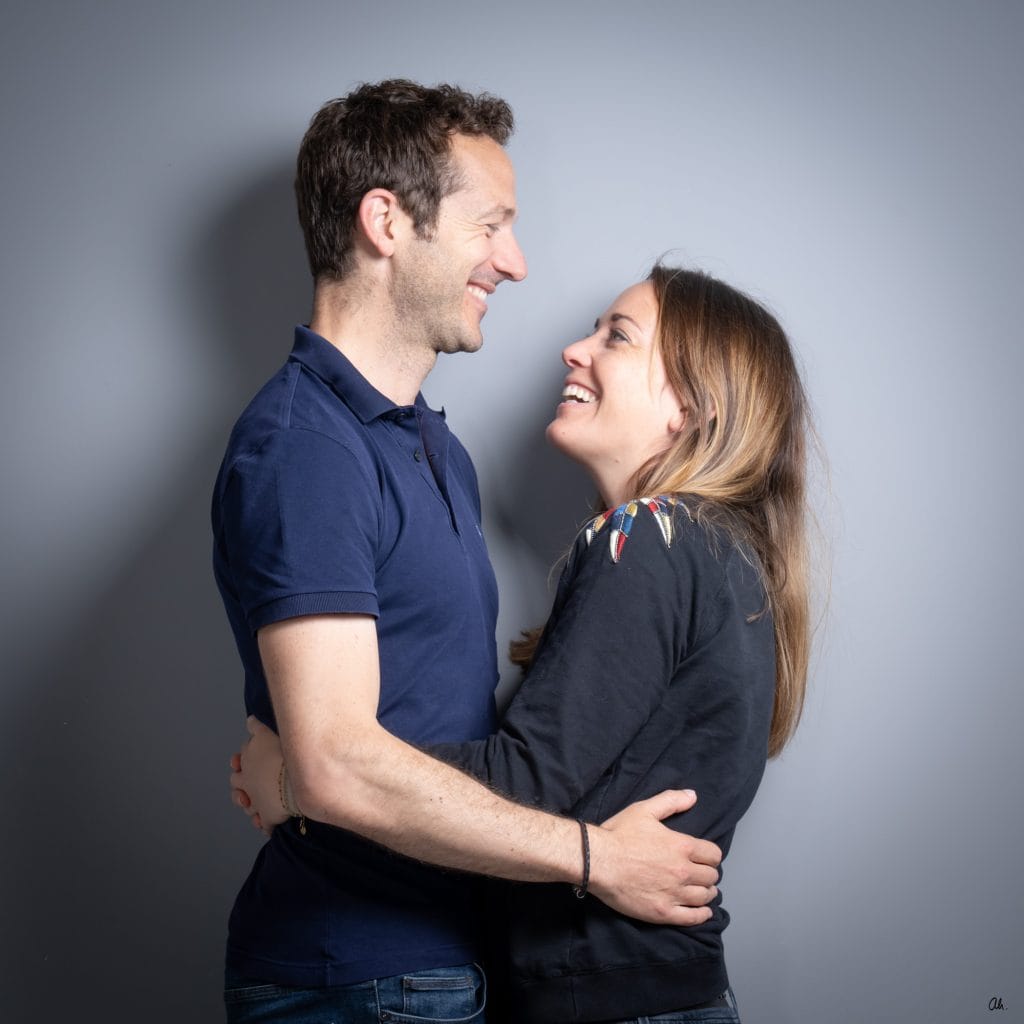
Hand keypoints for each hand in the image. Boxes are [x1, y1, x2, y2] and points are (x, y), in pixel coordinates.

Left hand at [229, 716, 290, 834]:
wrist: (294, 778)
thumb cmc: (281, 754)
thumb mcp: (266, 733)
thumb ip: (256, 727)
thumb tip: (249, 720)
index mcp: (246, 763)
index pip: (238, 761)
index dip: (240, 761)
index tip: (242, 762)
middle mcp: (247, 783)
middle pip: (236, 784)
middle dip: (240, 784)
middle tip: (249, 782)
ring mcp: (256, 802)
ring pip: (247, 806)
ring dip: (251, 804)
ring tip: (257, 803)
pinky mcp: (268, 817)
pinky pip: (264, 824)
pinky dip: (264, 823)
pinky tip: (267, 822)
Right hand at [587, 789, 721, 925]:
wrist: (596, 861)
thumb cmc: (618, 834)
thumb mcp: (644, 809)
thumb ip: (671, 801)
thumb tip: (693, 796)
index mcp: (682, 846)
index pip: (713, 854)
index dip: (711, 855)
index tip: (704, 856)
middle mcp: (683, 872)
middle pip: (711, 876)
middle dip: (708, 873)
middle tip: (701, 873)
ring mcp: (674, 894)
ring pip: (704, 896)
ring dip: (707, 893)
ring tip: (702, 890)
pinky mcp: (663, 912)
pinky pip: (693, 918)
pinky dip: (702, 914)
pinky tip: (703, 911)